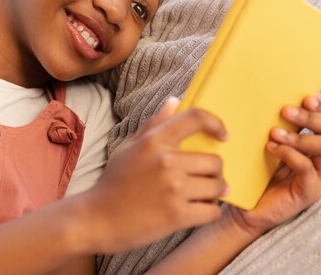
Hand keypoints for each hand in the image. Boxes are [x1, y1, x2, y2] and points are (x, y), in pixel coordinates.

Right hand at [79, 97, 228, 253]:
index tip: (224, 136)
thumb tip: (175, 100)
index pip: (197, 118)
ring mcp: (173, 188)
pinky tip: (197, 212)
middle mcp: (166, 160)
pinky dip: (209, 213)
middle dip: (215, 173)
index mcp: (154, 140)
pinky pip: (212, 211)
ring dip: (214, 194)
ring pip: (217, 187)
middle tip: (206, 180)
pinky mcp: (177, 215)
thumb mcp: (130, 146)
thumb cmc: (114, 182)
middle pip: (215, 160)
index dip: (217, 123)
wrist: (96, 219)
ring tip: (201, 197)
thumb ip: (154, 124)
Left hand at [226, 95, 320, 235]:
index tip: (305, 97)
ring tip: (274, 132)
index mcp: (319, 145)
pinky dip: (289, 153)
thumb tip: (277, 94)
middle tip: (285, 111)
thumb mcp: (272, 142)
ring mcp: (319, 177)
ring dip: (299, 135)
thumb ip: (281, 123)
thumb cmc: (258, 171)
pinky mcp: (308, 192)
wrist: (246, 206)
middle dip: (311, 116)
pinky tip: (271, 148)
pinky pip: (307, 167)